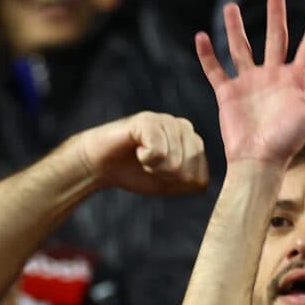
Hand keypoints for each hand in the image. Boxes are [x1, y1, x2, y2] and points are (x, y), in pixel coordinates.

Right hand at [68, 111, 209, 198]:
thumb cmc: (136, 173)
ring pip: (174, 162)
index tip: (160, 175)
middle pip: (187, 172)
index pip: (201, 180)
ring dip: (153, 167)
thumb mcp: (171, 183)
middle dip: (165, 177)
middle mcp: (185, 128)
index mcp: (194, 144)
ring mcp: (168, 121)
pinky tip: (136, 148)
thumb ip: (192, 181)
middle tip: (149, 165)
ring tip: (141, 156)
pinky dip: (144, 158)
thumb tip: (204, 181)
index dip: (176, 186)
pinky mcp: (148, 119)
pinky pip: (158, 151)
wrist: (101, 165)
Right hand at [196, 0, 304, 168]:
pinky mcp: (228, 94)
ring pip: (241, 48)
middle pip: (275, 38)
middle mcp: (272, 77)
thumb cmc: (288, 140)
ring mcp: (249, 84)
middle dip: (275, 15)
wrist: (257, 161)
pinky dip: (207, 55)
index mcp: (295, 80)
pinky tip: (201, 37)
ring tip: (231, 7)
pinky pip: (215, 70)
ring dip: (235, 28)